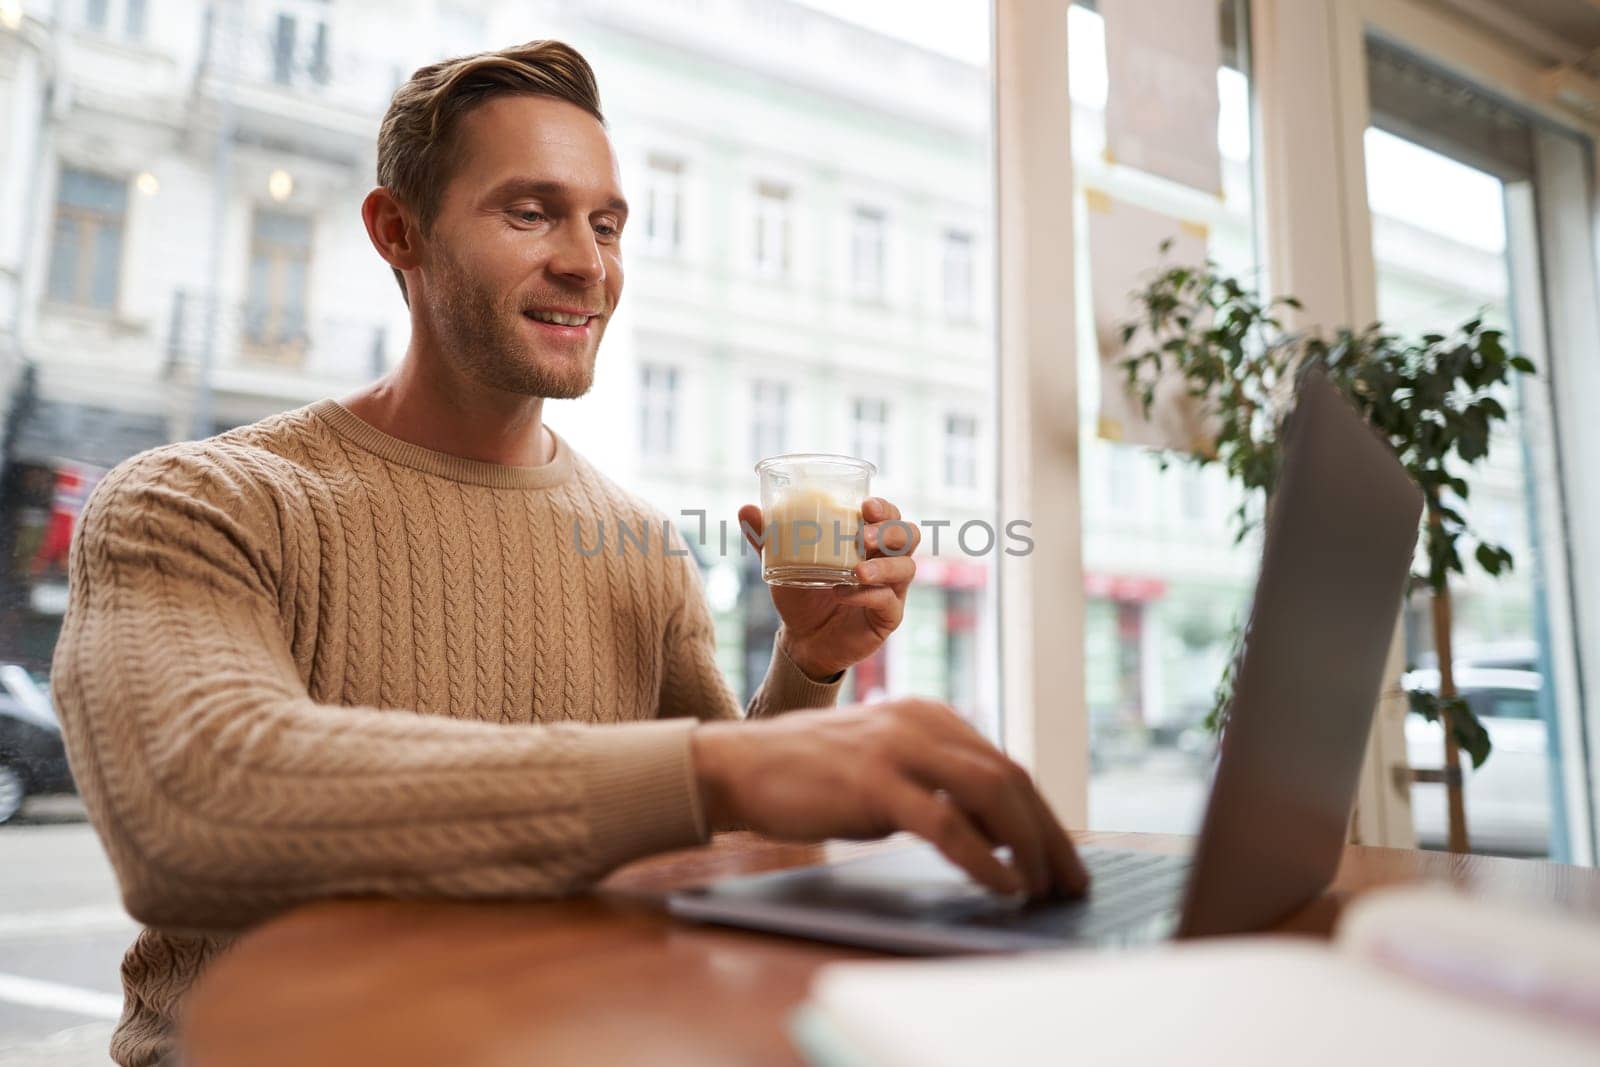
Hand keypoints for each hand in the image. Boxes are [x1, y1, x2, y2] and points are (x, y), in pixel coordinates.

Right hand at [690, 699, 1088, 898]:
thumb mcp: (887, 773)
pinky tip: (1002, 883)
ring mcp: (898, 748)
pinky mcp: (873, 781)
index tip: (1065, 860)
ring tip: (1041, 889)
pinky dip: (983, 857)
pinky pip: (945, 821)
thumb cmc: (812, 777)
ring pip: (990, 792)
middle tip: (1071, 883)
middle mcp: (922, 722)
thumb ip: (938, 790)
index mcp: (930, 717)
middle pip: (1010, 777)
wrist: (740, 766)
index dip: (1043, 816)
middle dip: (1049, 835)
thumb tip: (1000, 838)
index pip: (1006, 766)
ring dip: (1027, 846)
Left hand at [737, 497, 918, 679]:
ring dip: (883, 565)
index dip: (885, 507)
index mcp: (868, 541)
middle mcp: (887, 561)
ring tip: (856, 570)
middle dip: (890, 531)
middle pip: (909, 536)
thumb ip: (768, 538)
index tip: (866, 505)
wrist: (803, 640)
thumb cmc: (801, 594)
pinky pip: (888, 602)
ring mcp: (892, 590)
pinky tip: (843, 594)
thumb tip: (746, 509)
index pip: (890, 515)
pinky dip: (866, 595)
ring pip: (906, 569)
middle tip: (863, 535)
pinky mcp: (888, 618)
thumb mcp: (782, 564)